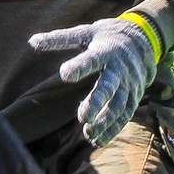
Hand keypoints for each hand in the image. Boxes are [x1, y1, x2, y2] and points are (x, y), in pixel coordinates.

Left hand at [29, 16, 159, 148]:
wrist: (142, 40)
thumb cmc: (105, 37)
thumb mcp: (84, 33)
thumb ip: (59, 39)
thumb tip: (31, 42)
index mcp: (104, 51)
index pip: (92, 59)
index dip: (79, 66)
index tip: (65, 74)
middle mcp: (119, 69)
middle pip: (109, 86)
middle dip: (98, 102)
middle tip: (83, 117)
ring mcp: (129, 84)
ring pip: (119, 105)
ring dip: (105, 121)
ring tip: (88, 133)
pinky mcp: (134, 96)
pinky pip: (125, 115)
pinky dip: (113, 129)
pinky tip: (98, 141)